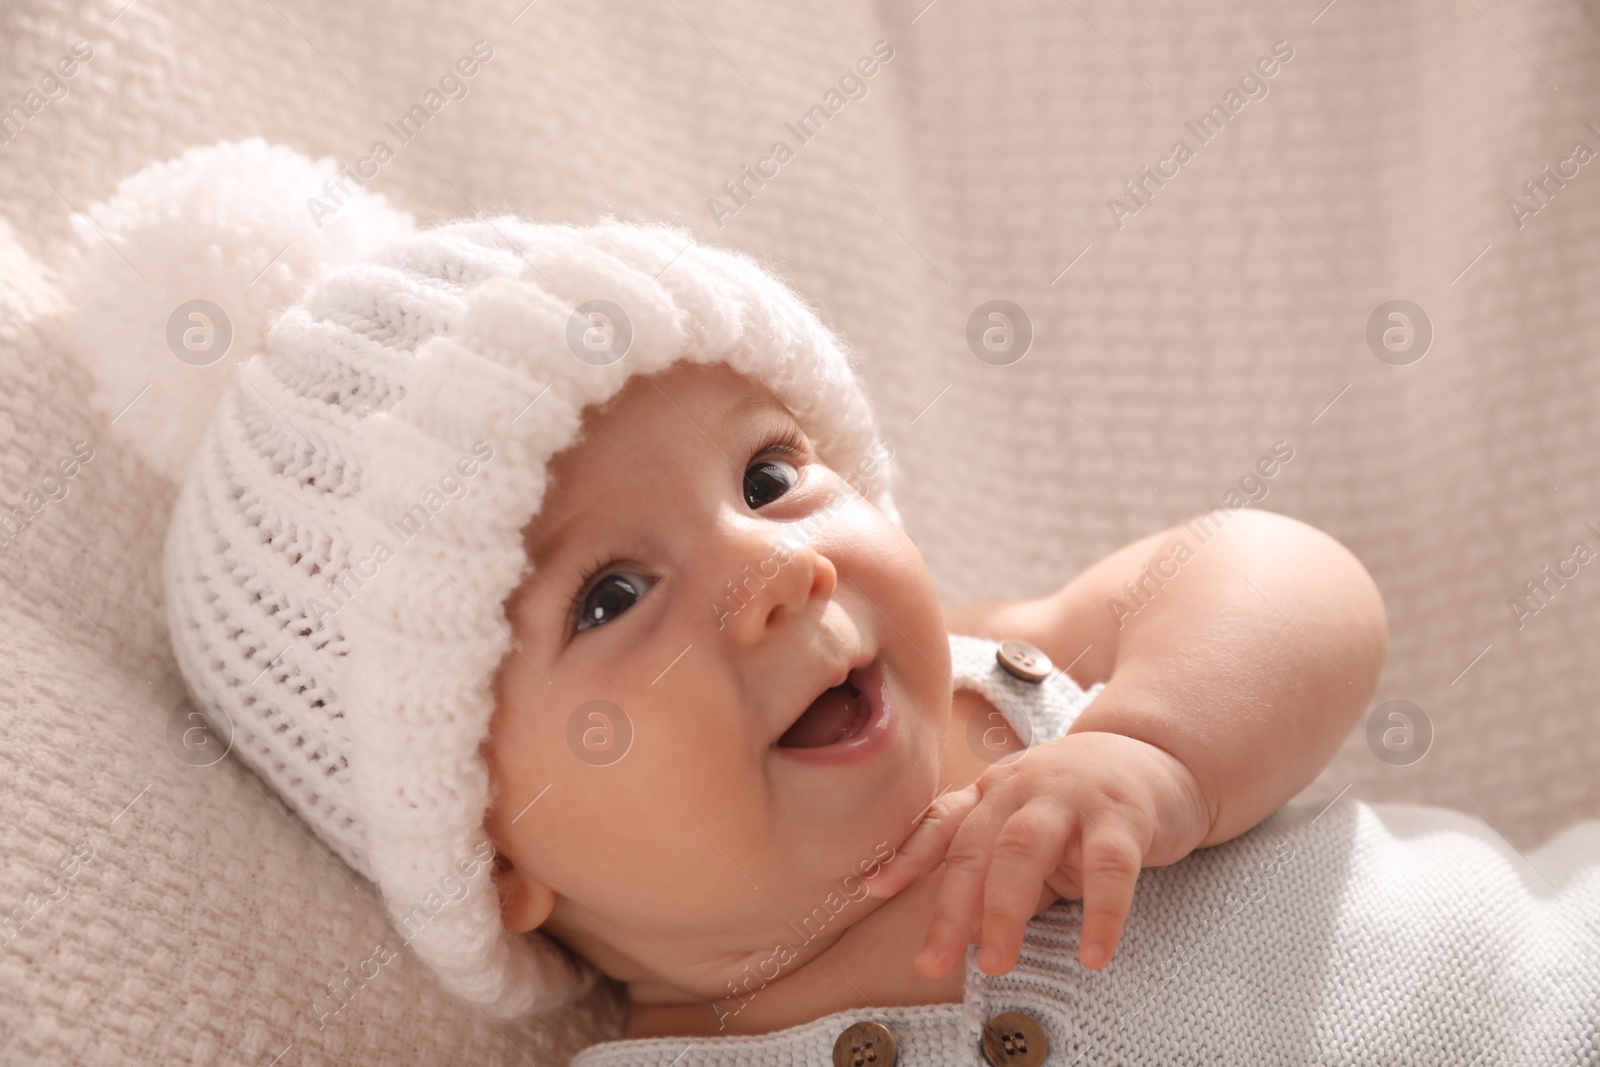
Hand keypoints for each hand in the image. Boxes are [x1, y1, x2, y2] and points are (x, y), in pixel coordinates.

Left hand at [866, 730, 1213, 976]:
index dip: (908, 854)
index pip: (944, 823)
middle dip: (951, 907)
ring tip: (996, 962)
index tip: (874, 889)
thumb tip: (964, 930)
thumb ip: (999, 876)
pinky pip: (1108, 867)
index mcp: (993, 792)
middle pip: (976, 846)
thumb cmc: (1081, 808)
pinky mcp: (1122, 814)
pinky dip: (1101, 913)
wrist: (1157, 760)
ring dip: (1004, 908)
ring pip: (1024, 848)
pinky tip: (1094, 954)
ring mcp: (1070, 796)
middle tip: (934, 962)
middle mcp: (1022, 787)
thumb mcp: (1031, 835)